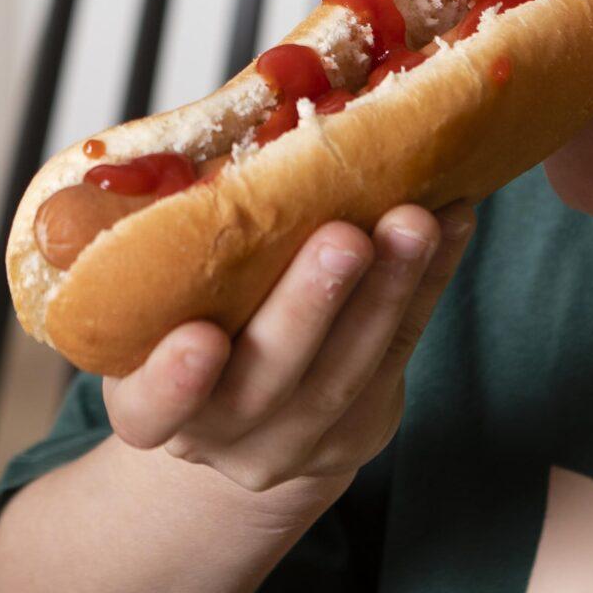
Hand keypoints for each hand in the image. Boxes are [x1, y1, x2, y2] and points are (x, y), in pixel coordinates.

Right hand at [101, 202, 474, 500]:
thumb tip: (208, 148)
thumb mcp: (155, 301)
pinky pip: (397, 356)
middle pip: (265, 385)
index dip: (172, 383)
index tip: (201, 337)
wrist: (239, 412)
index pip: (148, 411)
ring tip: (415, 220)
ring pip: (346, 375)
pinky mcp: (359, 429)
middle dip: (309, 308)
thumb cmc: (184, 320)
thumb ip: (172, 252)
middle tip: (345, 239)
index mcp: (144, 404)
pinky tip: (448, 226)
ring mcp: (292, 444)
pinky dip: (425, 286)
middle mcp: (217, 435)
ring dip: (388, 290)